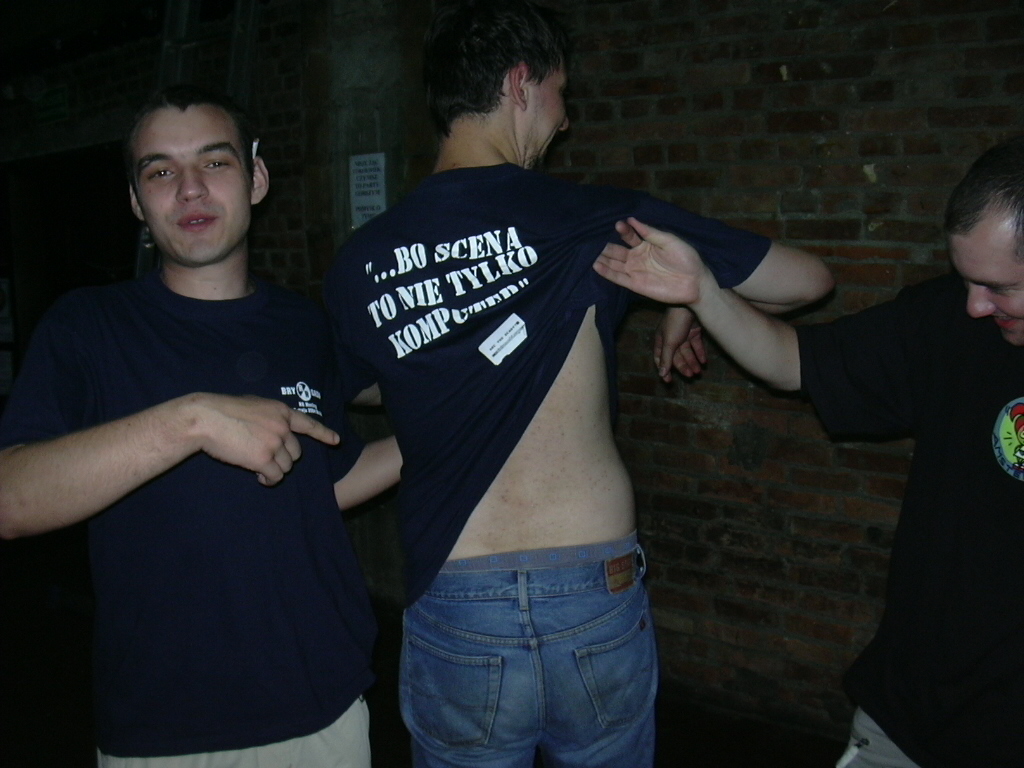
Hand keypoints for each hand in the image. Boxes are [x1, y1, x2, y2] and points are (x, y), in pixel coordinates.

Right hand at [188, 394, 339, 484]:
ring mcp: (275, 443)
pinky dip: (269, 480)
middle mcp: (282, 427)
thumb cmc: (224, 411)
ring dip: (275, 469)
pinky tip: (258, 477)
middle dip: (283, 458)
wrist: (207, 419)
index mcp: (281, 411)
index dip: (323, 433)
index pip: (308, 424)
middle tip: (265, 458)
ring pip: (287, 466)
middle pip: (296, 452)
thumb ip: (268, 416)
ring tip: (258, 467)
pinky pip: (276, 476)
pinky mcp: (264, 459)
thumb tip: (273, 427)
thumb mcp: (253, 404)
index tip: (336, 440)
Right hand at [594, 217, 711, 305]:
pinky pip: (618, 278)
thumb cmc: (686, 258)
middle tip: (594, 241)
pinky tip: (596, 266)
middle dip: (607, 246)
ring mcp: (635, 271)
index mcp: (646, 245)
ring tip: (590, 253)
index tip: (618, 224)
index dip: (623, 230)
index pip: (629, 236)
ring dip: (603, 259)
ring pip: (615, 264)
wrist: (695, 282)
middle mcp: (638, 257)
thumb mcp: (669, 241)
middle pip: (618, 250)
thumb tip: (632, 220)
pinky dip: (607, 273)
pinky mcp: (635, 285)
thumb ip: (650, 233)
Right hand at [655, 307, 705, 380]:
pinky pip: (696, 345)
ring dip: (692, 362)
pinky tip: (704, 362)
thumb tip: (661, 374)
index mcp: (661, 340)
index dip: (664, 369)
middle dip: (683, 367)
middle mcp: (671, 338)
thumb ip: (667, 359)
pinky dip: (700, 353)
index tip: (669, 381)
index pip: (660, 358)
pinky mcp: (694, 330)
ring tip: (698, 372)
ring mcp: (683, 334)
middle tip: (691, 376)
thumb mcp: (669, 342)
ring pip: (687, 352)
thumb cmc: (675, 321)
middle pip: (676, 357)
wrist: (691, 301)